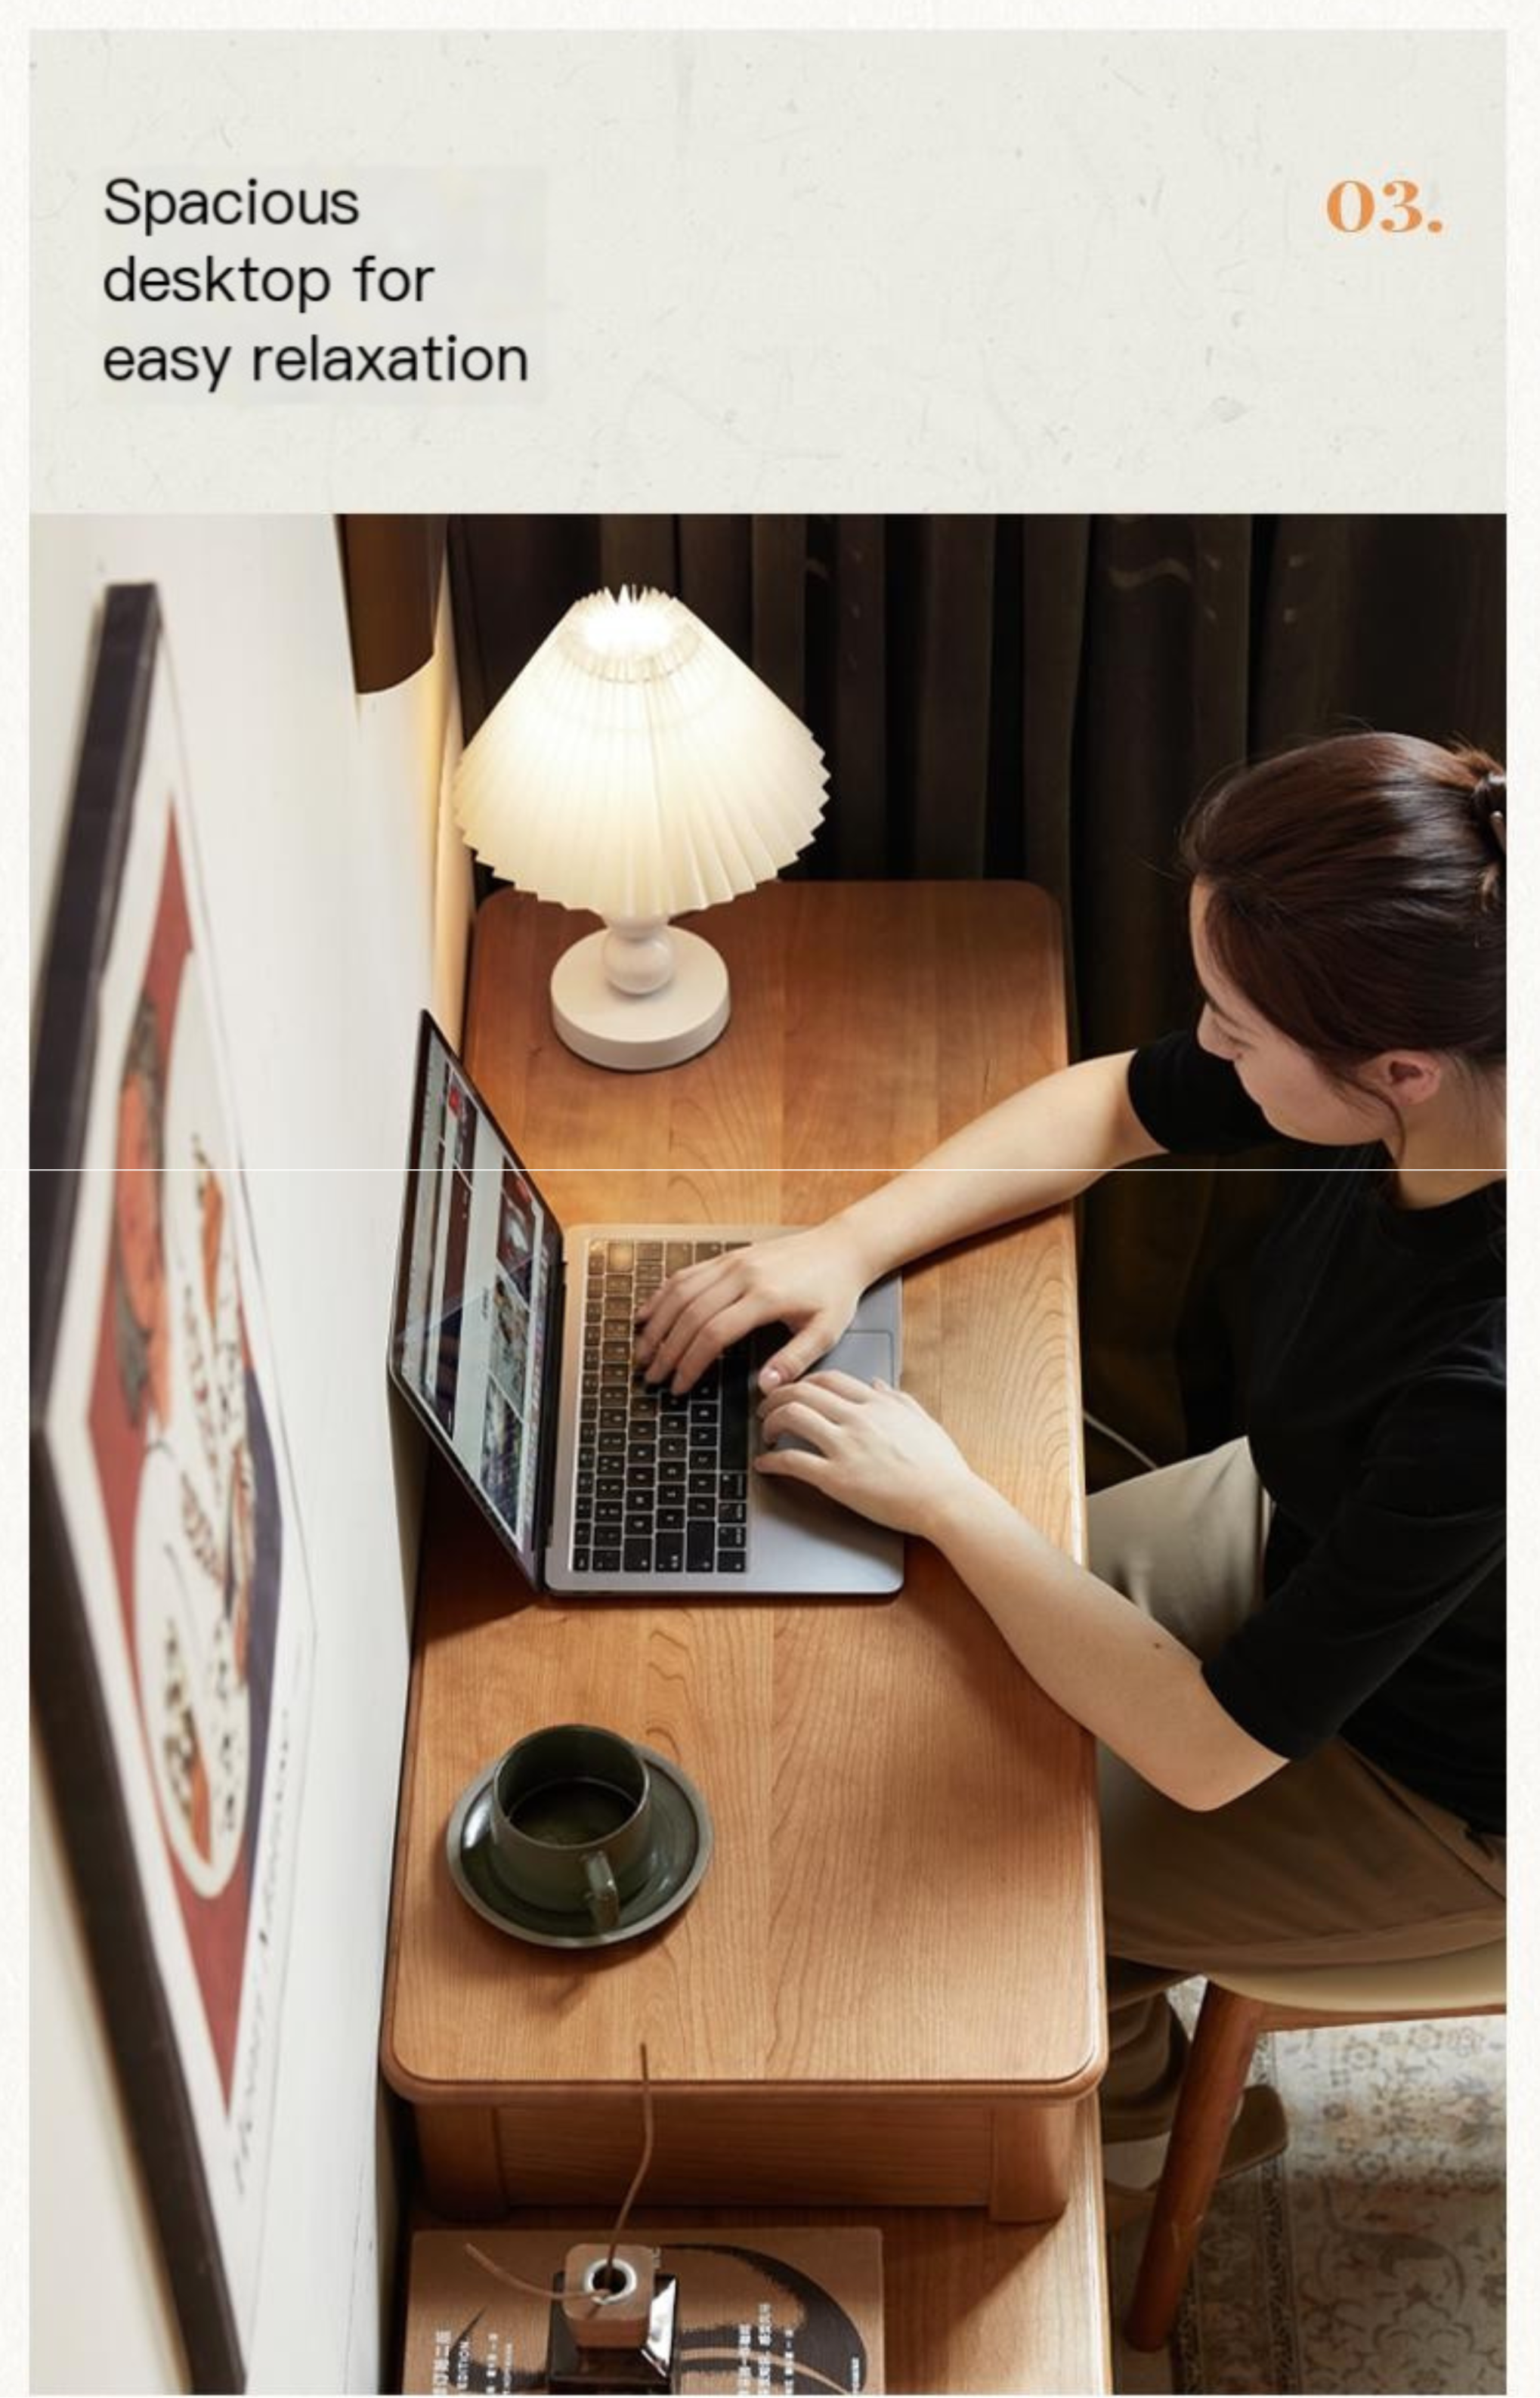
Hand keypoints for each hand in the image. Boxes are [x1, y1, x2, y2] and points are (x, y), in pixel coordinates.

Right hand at [634, 1223, 869, 1395]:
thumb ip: (795, 1360)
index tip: (678, 1385)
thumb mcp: (826, 1331)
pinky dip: (662, 1295)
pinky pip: (686, 1274)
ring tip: (641, 1350)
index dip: (690, 1362)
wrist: (841, 1247)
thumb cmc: (835, 1291)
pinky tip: (648, 1314)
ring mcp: (732, 1262)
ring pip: (680, 1291)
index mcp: (766, 1297)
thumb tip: (765, 1387)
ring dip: (656, 1322)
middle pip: (690, 1314)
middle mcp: (742, 1275)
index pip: (714, 1333)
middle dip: (665, 1348)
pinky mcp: (728, 1256)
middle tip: (651, 1375)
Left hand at [754, 1371, 980, 1538]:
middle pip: (802, 1391)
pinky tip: (765, 1465)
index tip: (795, 1391)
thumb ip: (898, 1399)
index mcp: (877, 1404)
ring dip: (771, 1422)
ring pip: (792, 1416)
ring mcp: (846, 1446)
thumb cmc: (941, 1467)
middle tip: (767, 1408)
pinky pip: (793, 1461)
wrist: (948, 1500)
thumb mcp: (923, 1421)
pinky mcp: (837, 1478)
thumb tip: (878, 1384)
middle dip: (777, 1396)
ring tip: (766, 1433)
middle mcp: (858, 1418)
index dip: (804, 1382)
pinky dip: (771, 1460)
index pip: (828, 1378)